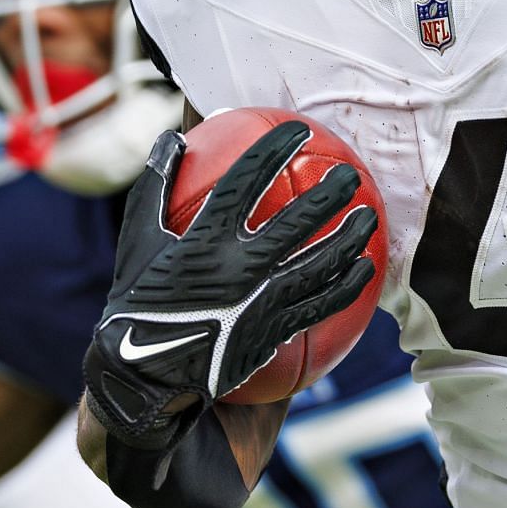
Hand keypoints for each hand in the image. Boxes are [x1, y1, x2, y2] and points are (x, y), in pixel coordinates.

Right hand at [82, 124, 377, 449]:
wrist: (145, 378)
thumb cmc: (140, 301)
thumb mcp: (138, 242)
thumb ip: (156, 187)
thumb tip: (173, 136)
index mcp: (202, 242)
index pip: (245, 182)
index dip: (272, 151)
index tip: (297, 129)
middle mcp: (237, 270)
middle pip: (296, 223)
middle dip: (329, 194)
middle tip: (350, 174)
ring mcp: (260, 303)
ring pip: (319, 265)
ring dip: (349, 238)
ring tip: (369, 217)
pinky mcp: (274, 331)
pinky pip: (321, 305)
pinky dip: (347, 285)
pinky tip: (365, 269)